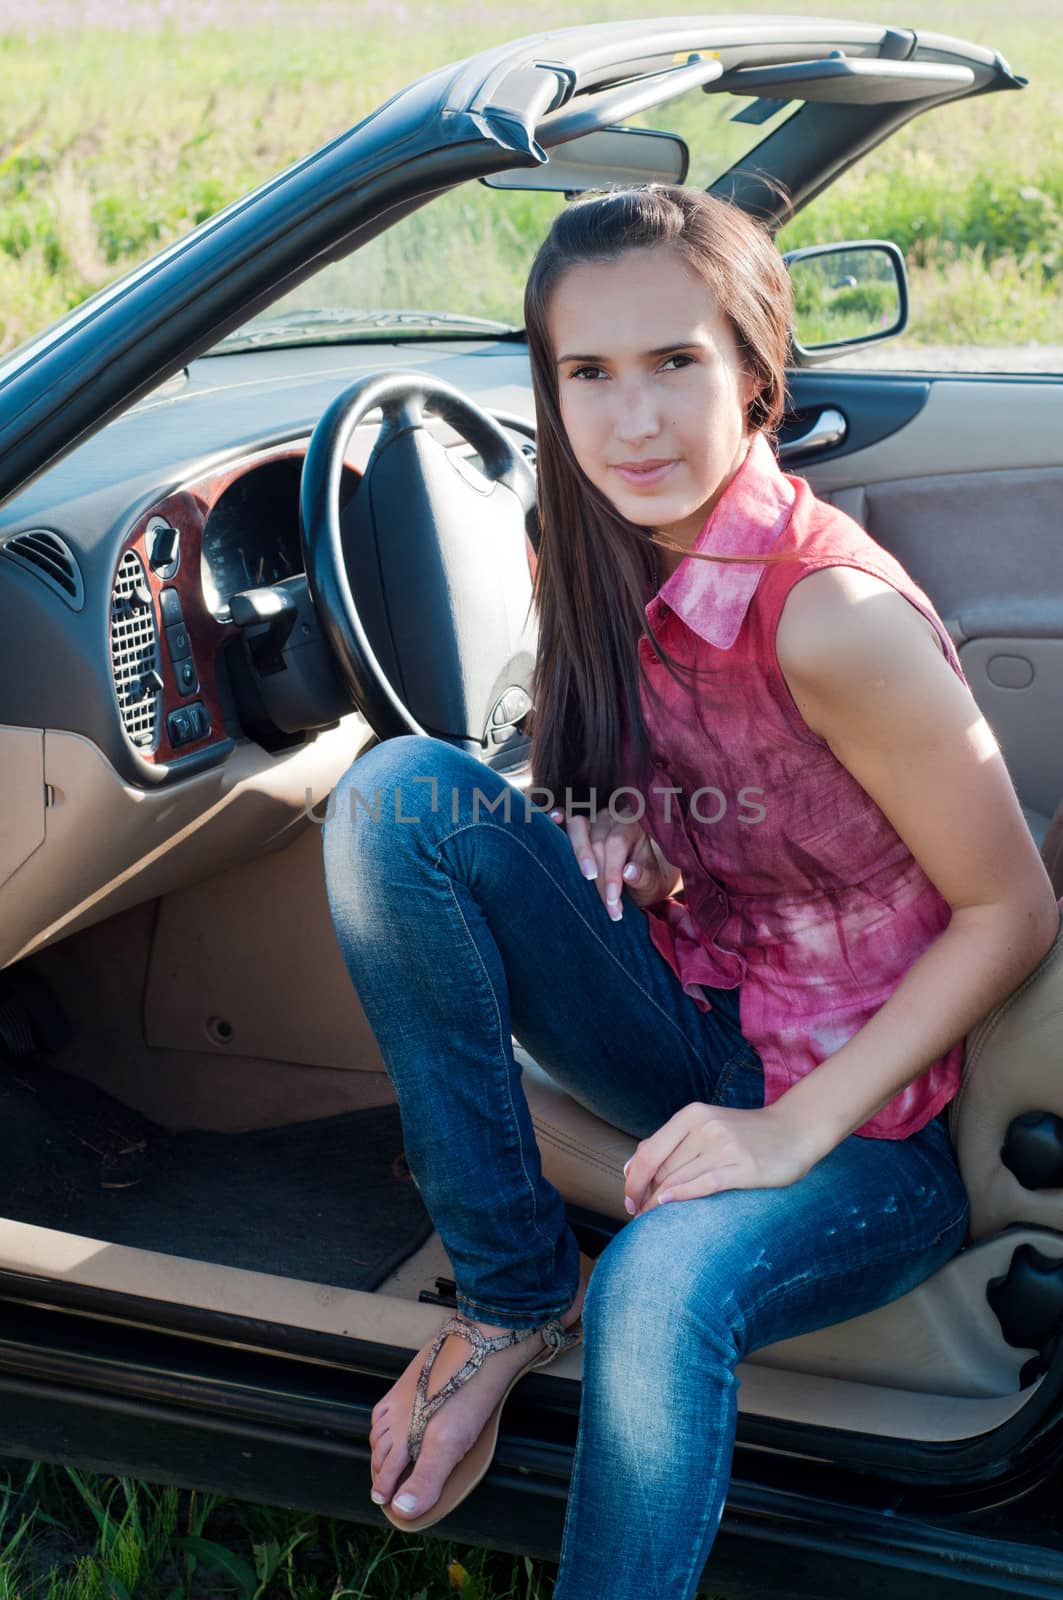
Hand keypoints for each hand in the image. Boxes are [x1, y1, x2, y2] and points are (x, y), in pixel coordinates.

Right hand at [547, 805, 679, 920]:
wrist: (641, 876)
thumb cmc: (646, 877)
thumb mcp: (652, 882)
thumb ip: (645, 877)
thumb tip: (628, 872)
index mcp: (632, 825)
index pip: (617, 843)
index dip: (612, 872)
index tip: (613, 901)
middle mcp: (611, 817)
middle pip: (596, 841)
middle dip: (599, 878)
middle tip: (607, 907)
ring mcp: (592, 818)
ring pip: (578, 826)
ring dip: (580, 853)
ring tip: (587, 877)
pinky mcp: (578, 825)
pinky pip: (566, 816)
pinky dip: (558, 817)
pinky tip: (554, 819)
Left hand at [623, 1101, 820, 1214]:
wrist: (794, 1129)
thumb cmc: (744, 1133)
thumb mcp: (704, 1125)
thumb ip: (670, 1142)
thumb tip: (630, 1168)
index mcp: (692, 1115)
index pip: (649, 1151)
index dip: (633, 1179)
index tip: (628, 1200)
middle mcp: (706, 1127)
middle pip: (661, 1168)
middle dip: (644, 1195)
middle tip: (637, 1216)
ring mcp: (726, 1146)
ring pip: (679, 1178)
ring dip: (658, 1202)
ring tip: (649, 1220)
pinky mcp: (745, 1168)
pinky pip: (705, 1184)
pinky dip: (682, 1195)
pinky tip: (668, 1204)